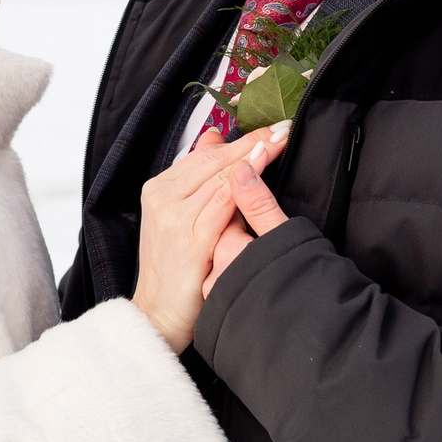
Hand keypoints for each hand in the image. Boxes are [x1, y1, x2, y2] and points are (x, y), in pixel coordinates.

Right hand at [134, 123, 288, 350]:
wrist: (158, 313)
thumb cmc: (175, 267)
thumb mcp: (181, 217)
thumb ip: (197, 178)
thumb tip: (214, 137)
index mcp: (160, 188)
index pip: (206, 154)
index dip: (241, 139)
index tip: (271, 128)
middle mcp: (163, 196)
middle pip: (214, 160)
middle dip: (252, 141)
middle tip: (283, 127)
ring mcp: (174, 216)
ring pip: (219, 177)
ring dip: (252, 156)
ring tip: (278, 141)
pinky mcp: (189, 239)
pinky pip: (220, 203)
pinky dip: (243, 183)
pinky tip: (260, 168)